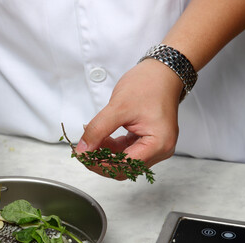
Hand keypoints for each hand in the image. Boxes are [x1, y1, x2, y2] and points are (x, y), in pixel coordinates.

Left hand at [76, 59, 182, 177]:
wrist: (162, 71)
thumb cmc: (149, 84)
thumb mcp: (118, 107)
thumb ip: (98, 130)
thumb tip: (83, 149)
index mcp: (158, 144)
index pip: (124, 166)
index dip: (101, 164)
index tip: (83, 156)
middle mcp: (160, 149)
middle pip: (124, 168)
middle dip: (101, 161)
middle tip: (82, 151)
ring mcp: (153, 146)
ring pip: (122, 161)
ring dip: (104, 154)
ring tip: (89, 141)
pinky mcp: (146, 140)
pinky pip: (125, 151)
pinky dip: (110, 146)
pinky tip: (98, 137)